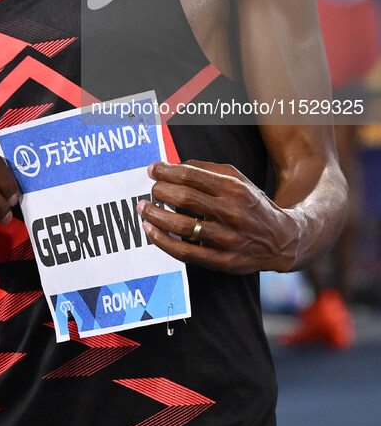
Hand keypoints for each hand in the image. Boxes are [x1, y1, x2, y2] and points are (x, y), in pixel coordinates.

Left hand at [137, 160, 298, 273]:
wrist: (281, 239)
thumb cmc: (252, 204)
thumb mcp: (237, 179)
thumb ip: (207, 170)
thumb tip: (174, 165)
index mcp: (233, 189)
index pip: (191, 176)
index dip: (167, 171)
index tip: (152, 169)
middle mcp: (230, 212)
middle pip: (184, 198)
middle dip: (160, 190)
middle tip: (151, 189)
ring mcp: (226, 238)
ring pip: (181, 225)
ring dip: (156, 214)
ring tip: (143, 207)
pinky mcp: (221, 260)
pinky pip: (184, 252)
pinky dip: (162, 240)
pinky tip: (150, 230)